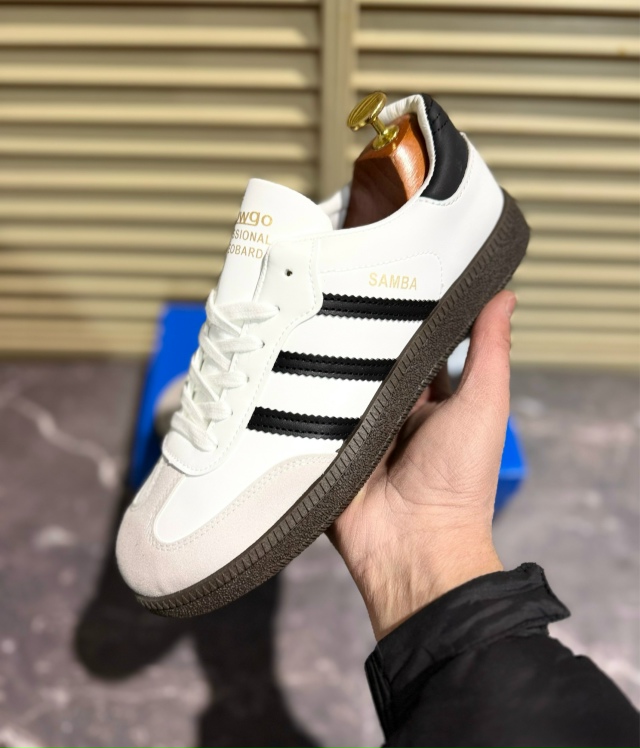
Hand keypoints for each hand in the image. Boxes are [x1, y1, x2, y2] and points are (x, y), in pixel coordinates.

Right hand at [328, 291, 516, 639]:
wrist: (414, 547)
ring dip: (322, 363)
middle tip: (331, 289)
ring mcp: (354, 430)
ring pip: (333, 384)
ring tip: (299, 318)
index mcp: (428, 399)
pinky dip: (296, 400)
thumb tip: (504, 296)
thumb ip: (490, 352)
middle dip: (354, 334)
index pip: (413, 345)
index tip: (386, 272)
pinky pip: (304, 417)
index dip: (404, 314)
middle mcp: (390, 411)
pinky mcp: (324, 449)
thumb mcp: (483, 405)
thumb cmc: (459, 482)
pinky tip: (278, 367)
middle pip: (368, 361)